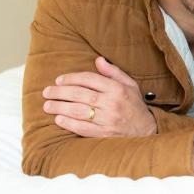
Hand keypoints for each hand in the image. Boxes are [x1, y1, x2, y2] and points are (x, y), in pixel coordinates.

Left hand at [42, 56, 156, 137]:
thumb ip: (113, 72)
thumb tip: (98, 60)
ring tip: (47, 106)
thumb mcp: (130, 85)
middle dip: (60, 92)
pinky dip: (68, 123)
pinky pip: (82, 128)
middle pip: (80, 94)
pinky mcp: (104, 134)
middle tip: (46, 92)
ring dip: (59, 107)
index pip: (89, 79)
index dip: (71, 78)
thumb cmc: (134, 105)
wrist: (146, 130)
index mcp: (117, 89)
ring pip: (78, 111)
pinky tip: (58, 119)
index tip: (59, 80)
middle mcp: (112, 103)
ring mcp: (108, 119)